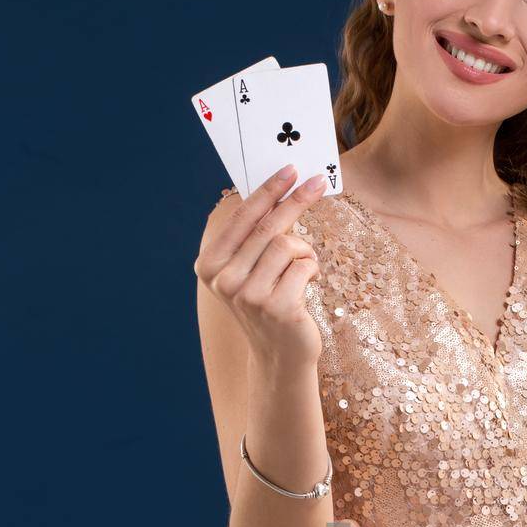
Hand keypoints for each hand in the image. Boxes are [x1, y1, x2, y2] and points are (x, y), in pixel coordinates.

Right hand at [194, 164, 327, 368]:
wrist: (279, 356)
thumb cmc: (269, 304)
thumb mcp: (250, 270)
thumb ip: (255, 238)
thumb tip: (279, 192)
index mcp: (210, 266)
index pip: (241, 219)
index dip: (267, 192)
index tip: (289, 170)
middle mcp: (224, 280)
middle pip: (266, 227)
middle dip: (295, 200)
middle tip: (317, 182)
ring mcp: (249, 296)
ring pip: (287, 245)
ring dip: (305, 251)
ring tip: (305, 267)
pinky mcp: (277, 307)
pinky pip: (305, 266)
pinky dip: (313, 269)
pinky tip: (307, 285)